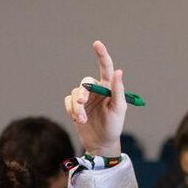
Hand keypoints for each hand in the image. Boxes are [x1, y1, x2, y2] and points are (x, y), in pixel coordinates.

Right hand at [63, 40, 126, 156]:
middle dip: (82, 92)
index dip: (101, 55)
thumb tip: (119, 71)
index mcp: (108, 88)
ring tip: (81, 119)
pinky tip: (77, 119)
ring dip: (76, 107)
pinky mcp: (74, 107)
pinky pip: (68, 101)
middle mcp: (96, 90)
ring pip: (75, 93)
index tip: (97, 44)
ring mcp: (85, 98)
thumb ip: (118, 91)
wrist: (101, 143)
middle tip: (82, 102)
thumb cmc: (114, 126)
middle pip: (85, 82)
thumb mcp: (119, 109)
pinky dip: (70, 109)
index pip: (105, 67)